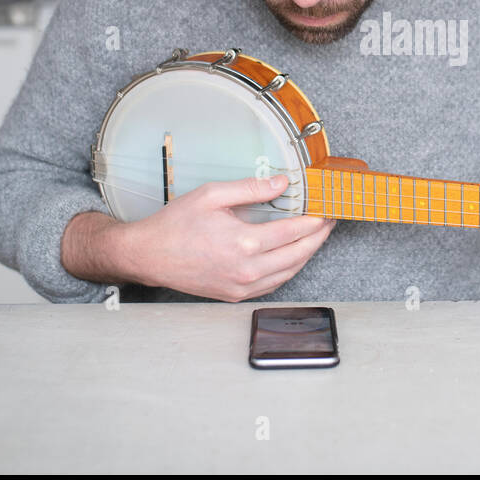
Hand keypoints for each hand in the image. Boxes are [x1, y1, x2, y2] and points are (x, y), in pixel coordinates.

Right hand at [115, 173, 334, 300]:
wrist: (149, 256)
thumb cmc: (176, 225)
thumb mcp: (212, 195)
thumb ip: (251, 188)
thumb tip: (283, 183)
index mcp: (244, 243)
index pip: (294, 231)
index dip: (316, 220)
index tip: (327, 209)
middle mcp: (247, 270)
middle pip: (299, 254)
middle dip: (319, 237)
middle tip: (330, 222)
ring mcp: (242, 287)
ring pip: (290, 272)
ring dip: (307, 254)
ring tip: (316, 236)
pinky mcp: (236, 296)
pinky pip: (273, 284)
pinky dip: (289, 269)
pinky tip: (293, 255)